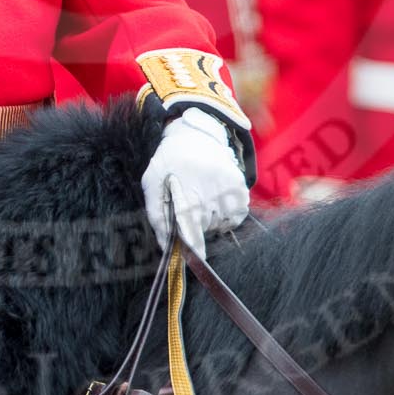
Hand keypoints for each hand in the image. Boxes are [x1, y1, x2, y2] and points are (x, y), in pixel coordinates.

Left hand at [141, 107, 249, 255]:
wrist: (197, 135)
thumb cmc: (170, 161)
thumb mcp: (152, 182)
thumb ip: (157, 216)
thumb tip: (165, 246)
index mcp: (185, 189)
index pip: (190, 225)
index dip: (193, 246)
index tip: (196, 259)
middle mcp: (210, 190)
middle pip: (204, 228)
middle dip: (195, 227)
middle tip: (189, 207)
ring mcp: (228, 190)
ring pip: (220, 224)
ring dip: (210, 221)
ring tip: (201, 198)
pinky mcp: (240, 189)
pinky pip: (234, 217)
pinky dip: (225, 215)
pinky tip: (214, 199)